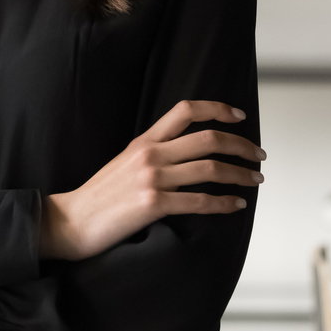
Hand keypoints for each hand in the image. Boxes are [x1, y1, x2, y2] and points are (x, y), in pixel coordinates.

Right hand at [38, 99, 263, 261]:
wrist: (71, 221)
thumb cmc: (100, 196)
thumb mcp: (124, 162)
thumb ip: (153, 152)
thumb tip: (187, 153)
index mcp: (144, 140)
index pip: (186, 110)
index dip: (218, 109)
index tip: (240, 117)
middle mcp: (150, 154)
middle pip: (209, 139)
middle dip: (242, 146)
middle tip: (259, 155)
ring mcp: (152, 179)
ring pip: (211, 169)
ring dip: (240, 175)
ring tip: (255, 180)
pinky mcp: (153, 205)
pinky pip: (200, 202)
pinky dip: (225, 203)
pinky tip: (236, 205)